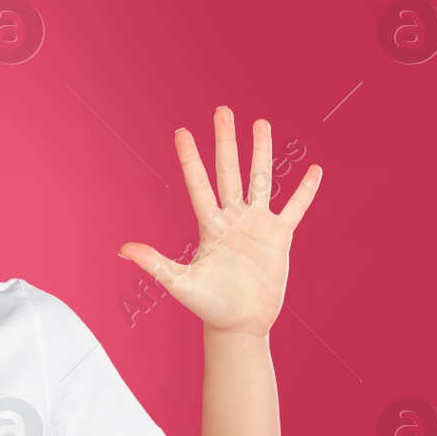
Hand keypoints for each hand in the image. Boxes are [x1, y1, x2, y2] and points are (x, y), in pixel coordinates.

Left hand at [119, 107, 320, 335]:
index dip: (190, 158)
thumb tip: (122, 249)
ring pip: (261, 179)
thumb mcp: (179, 282)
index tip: (181, 132)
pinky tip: (314, 170)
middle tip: (222, 111)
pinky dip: (304, 191)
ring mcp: (257, 225)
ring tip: (261, 123)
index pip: (198, 183)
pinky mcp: (279, 237)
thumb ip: (154, 262)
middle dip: (225, 141)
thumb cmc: (208, 305)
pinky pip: (295, 208)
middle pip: (228, 171)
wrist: (240, 324)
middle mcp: (232, 218)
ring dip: (261, 152)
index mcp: (209, 225)